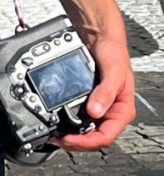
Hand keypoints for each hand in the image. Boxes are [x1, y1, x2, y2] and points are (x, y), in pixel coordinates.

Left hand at [57, 37, 134, 151]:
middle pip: (94, 136)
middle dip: (77, 141)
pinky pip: (80, 117)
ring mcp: (99, 107)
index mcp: (122, 110)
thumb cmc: (114, 53)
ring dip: (72, 134)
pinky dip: (69, 122)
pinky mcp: (89, 100)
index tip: (71, 139)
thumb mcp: (113, 72)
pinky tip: (59, 121)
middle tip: (59, 139)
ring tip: (57, 134)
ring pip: (86, 129)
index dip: (88, 142)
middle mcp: (111, 111)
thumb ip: (105, 92)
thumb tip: (94, 111)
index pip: (106, 135)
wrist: (102, 38)